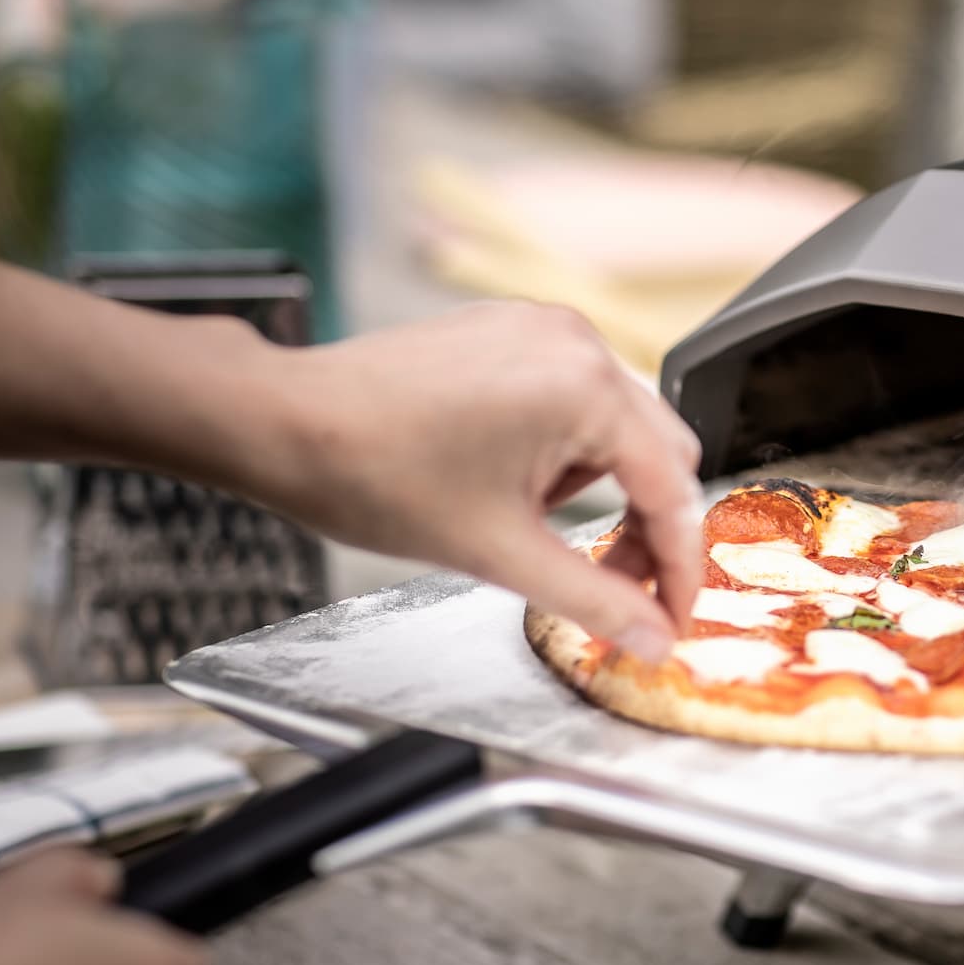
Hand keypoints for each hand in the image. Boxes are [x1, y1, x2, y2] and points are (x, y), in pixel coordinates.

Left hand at [255, 302, 703, 659]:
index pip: (671, 491)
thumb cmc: (372, 472)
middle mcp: (575, 344)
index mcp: (585, 389)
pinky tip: (510, 480)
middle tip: (617, 586)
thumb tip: (650, 635)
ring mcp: (542, 329)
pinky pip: (574, 394)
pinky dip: (564, 447)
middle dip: (646, 527)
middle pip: (660, 451)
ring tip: (526, 521)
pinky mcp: (510, 330)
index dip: (678, 568)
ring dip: (598, 485)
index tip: (670, 617)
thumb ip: (595, 599)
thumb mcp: (499, 553)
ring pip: (617, 425)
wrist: (285, 423)